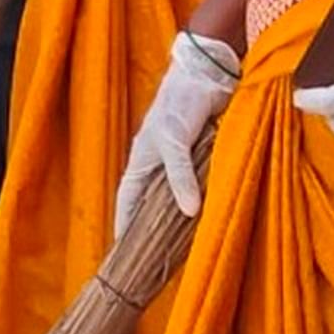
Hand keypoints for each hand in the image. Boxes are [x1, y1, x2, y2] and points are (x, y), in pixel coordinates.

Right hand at [116, 29, 236, 232]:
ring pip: (178, 198)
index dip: (124, 224)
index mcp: (142, 160)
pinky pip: (201, 188)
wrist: (209, 74)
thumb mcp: (174, 141)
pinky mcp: (205, 160)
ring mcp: (183, 164)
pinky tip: (210, 219)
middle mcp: (160, 165)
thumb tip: (189, 212)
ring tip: (185, 249)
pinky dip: (204, 203)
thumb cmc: (180, 103)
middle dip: (153, 229)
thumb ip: (180, 176)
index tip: (123, 252)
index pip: (127, 200)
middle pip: (152, 204)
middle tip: (156, 259)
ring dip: (181, 218)